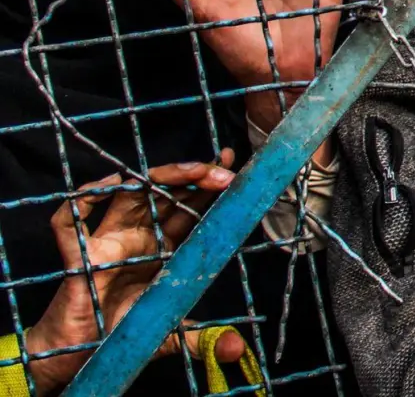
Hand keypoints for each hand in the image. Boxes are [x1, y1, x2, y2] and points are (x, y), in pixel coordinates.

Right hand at [26, 156, 239, 393]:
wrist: (79, 354)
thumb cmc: (121, 334)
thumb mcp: (170, 335)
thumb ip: (202, 339)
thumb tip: (235, 349)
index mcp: (162, 248)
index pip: (190, 209)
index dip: (210, 188)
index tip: (235, 169)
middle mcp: (137, 237)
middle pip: (165, 193)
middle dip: (196, 177)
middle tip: (225, 171)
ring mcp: (108, 242)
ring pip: (130, 194)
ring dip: (162, 176)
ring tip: (195, 171)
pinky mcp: (80, 257)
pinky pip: (70, 221)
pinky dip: (84, 199)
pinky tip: (111, 185)